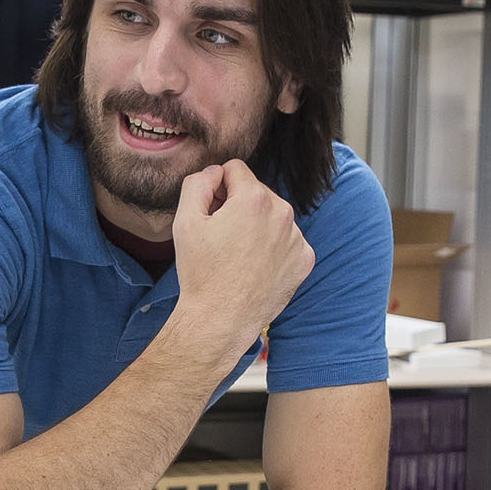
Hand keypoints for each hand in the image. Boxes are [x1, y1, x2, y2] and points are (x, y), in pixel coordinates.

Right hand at [169, 160, 312, 349]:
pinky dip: (273, 247)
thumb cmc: (200, 272)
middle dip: (239, 205)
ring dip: (258, 225)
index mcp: (254, 198)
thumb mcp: (185, 220)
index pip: (235, 169)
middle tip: (222, 236)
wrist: (221, 320)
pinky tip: (256, 266)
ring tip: (238, 254)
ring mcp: (297, 238)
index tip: (211, 210)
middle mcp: (283, 213)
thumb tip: (215, 172)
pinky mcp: (305, 259)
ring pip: (273, 216)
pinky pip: (287, 240)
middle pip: (256, 192)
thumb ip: (198, 183)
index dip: (217, 186)